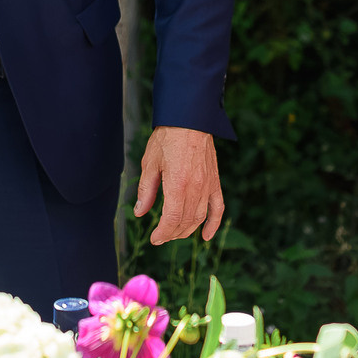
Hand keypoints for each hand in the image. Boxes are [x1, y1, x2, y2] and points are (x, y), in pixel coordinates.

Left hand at [133, 126, 223, 244]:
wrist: (190, 119)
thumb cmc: (167, 138)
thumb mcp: (150, 163)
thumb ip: (146, 190)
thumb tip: (140, 212)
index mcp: (177, 184)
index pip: (172, 220)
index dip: (162, 233)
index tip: (154, 239)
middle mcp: (195, 188)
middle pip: (185, 222)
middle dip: (172, 234)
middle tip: (160, 237)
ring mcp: (207, 186)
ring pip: (199, 217)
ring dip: (187, 230)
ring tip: (175, 233)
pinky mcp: (215, 181)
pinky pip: (218, 207)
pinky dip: (213, 223)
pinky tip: (206, 236)